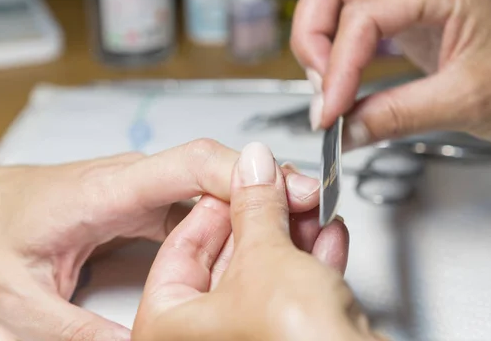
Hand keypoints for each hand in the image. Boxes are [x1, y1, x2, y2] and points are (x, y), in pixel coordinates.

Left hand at [0, 140, 320, 340]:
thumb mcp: (18, 299)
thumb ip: (77, 330)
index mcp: (104, 189)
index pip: (187, 163)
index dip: (242, 172)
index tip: (284, 190)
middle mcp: (132, 180)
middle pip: (213, 168)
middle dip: (267, 186)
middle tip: (311, 212)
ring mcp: (142, 189)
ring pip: (214, 184)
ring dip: (258, 201)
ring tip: (297, 227)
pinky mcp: (147, 202)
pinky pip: (201, 202)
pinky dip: (236, 215)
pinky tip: (258, 236)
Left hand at [134, 143, 380, 340]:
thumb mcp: (265, 261)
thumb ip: (255, 207)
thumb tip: (253, 167)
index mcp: (165, 329)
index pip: (179, 244)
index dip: (215, 201)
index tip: (243, 174)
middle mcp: (197, 339)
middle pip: (224, 255)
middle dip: (261, 215)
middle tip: (279, 184)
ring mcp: (240, 340)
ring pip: (261, 270)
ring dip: (290, 233)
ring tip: (308, 202)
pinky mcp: (282, 338)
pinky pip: (287, 291)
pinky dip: (307, 260)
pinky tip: (325, 232)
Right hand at [291, 0, 490, 152]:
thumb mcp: (462, 105)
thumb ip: (394, 117)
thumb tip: (343, 131)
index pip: (364, 14)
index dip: (337, 65)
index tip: (329, 111)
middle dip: (314, 37)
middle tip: (323, 87)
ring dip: (320, 43)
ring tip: (332, 89)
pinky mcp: (405, 17)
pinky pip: (351, 20)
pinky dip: (337, 52)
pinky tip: (344, 83)